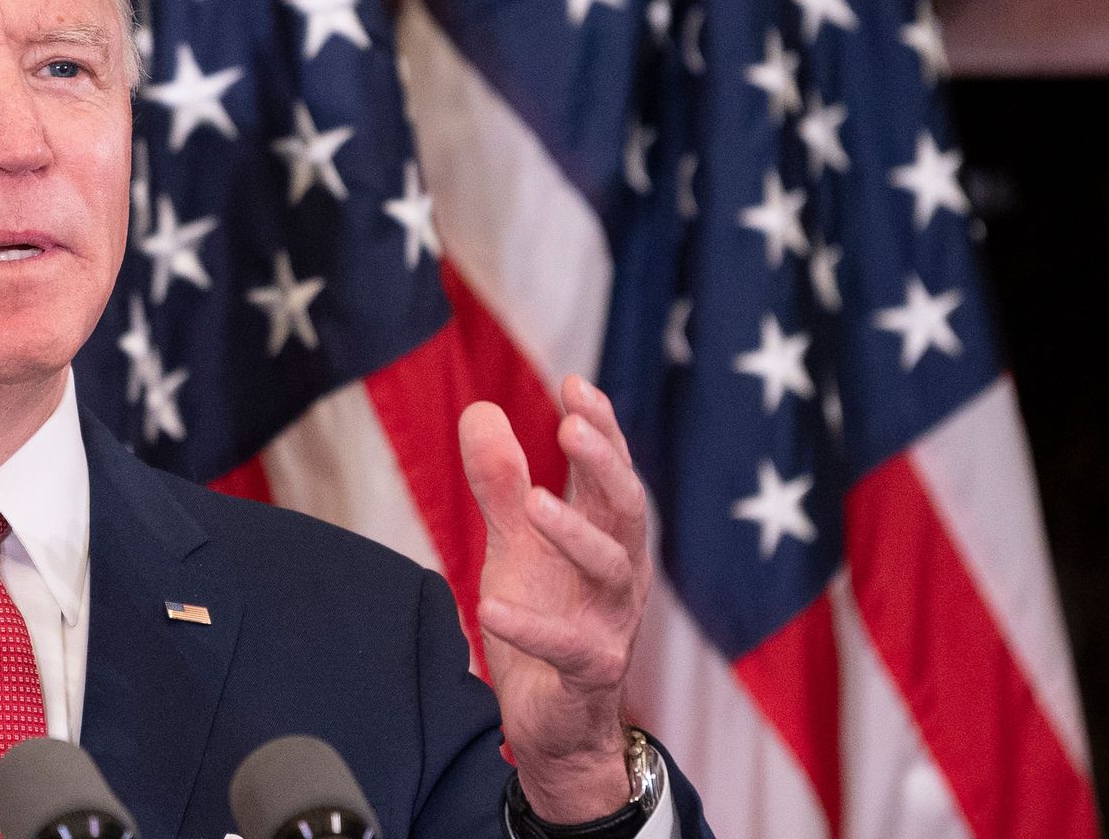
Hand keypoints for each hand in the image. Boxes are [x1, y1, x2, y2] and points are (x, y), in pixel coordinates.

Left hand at [459, 376, 651, 823]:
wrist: (554, 724)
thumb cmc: (545, 622)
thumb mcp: (513, 546)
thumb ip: (499, 483)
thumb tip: (480, 409)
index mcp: (605, 537)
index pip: (611, 472)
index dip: (601, 427)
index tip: (575, 383)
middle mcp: (619, 574)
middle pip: (628, 509)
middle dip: (605, 464)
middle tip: (572, 425)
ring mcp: (611, 624)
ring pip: (612, 570)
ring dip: (574, 533)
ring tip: (534, 503)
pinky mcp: (590, 672)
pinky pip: (568, 647)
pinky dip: (531, 627)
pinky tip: (490, 606)